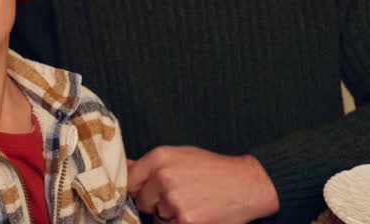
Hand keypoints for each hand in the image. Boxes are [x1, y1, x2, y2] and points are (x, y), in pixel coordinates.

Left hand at [128, 146, 278, 223]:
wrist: (248, 183)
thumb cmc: (214, 169)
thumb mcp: (180, 155)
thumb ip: (150, 164)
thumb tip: (124, 168)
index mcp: (159, 157)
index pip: (129, 180)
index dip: (136, 189)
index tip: (144, 193)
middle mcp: (163, 177)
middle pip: (142, 201)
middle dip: (155, 204)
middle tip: (179, 197)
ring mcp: (174, 200)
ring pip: (158, 217)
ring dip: (170, 216)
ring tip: (192, 203)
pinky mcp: (186, 220)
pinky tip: (197, 213)